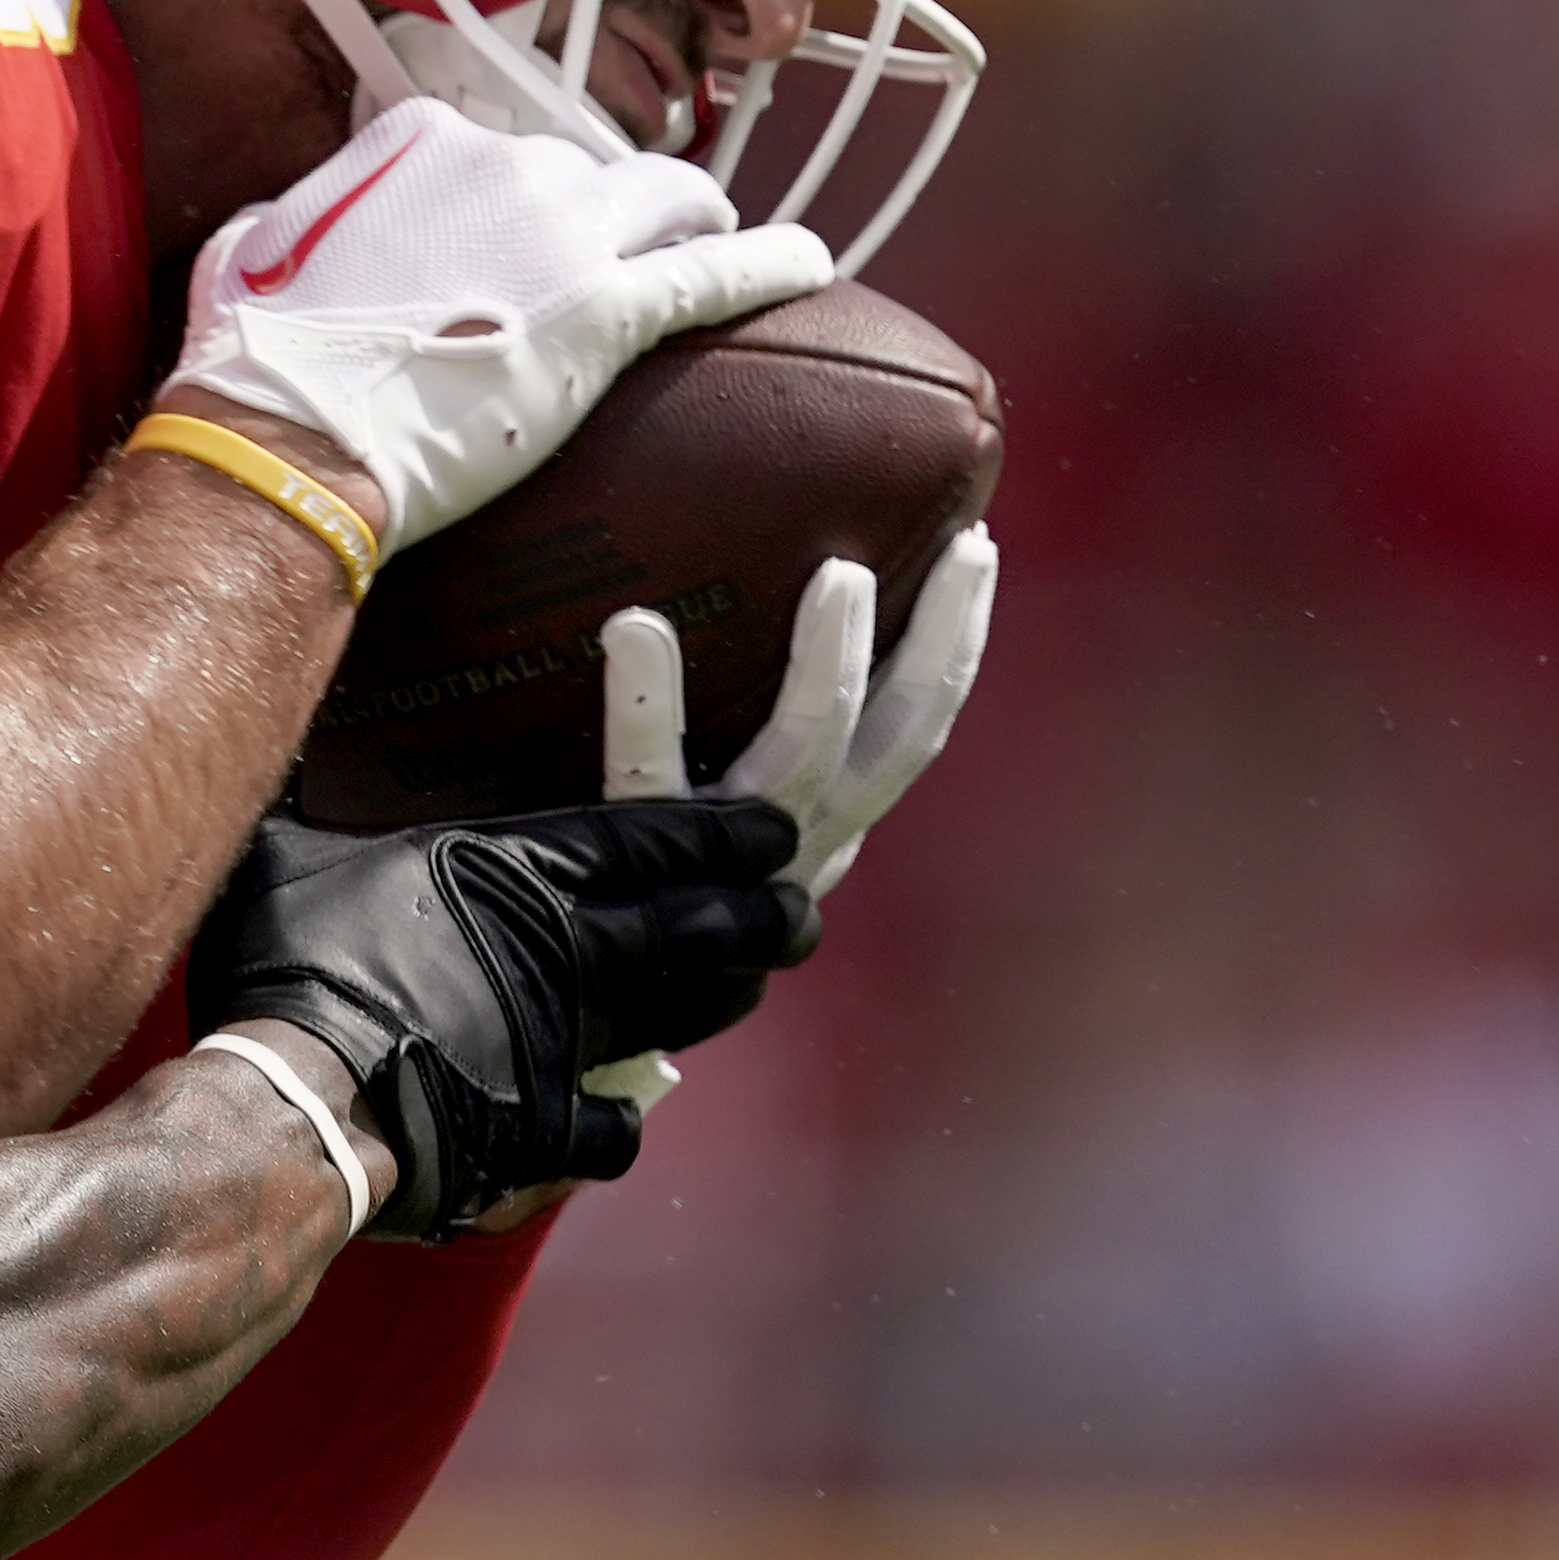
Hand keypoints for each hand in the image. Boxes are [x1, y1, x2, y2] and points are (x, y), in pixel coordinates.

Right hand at [163, 99, 832, 555]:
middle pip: (589, 168)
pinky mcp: (611, 308)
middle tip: (610, 258)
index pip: (499, 141)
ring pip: (669, 196)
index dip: (520, 191)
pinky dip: (773, 260)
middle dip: (605, 210)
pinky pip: (719, 268)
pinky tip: (812, 263)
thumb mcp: (250, 251)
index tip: (526, 226)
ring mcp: (564, 230)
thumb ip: (290, 219)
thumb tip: (285, 229)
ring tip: (716, 239)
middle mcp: (503, 160)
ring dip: (694, 215)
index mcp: (422, 136)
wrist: (293, 434)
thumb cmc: (257, 358)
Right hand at [191, 801, 813, 1240]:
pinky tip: (624, 1113)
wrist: (301, 1099)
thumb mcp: (288, 856)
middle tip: (803, 911)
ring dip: (719, 999)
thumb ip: (305, 804)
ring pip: (677, 1017)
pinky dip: (622, 1118)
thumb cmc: (289, 961)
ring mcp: (565, 1047)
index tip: (778, 831)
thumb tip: (258, 740)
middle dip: (764, 916)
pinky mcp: (547, 1131)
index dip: (725, 833)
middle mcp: (564, 953)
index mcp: (514, 873)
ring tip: (750, 984)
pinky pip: (612, 1128)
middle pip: (699, 928)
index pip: (650, 839)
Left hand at [607, 528, 1000, 898]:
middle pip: (900, 733)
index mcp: (825, 822)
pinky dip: (645, 700)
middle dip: (942, 638)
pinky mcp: (640, 853)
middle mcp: (797, 840)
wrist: (583, 1012)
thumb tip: (728, 600)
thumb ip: (748, 745)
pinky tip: (634, 625)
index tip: (975, 550)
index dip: (953, 643)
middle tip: (965, 547)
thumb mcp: (726, 820)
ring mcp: (726, 854)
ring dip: (830, 664)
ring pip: (803, 752)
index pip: (914, 727)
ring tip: (838, 574)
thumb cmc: (652, 886)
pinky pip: (644, 773)